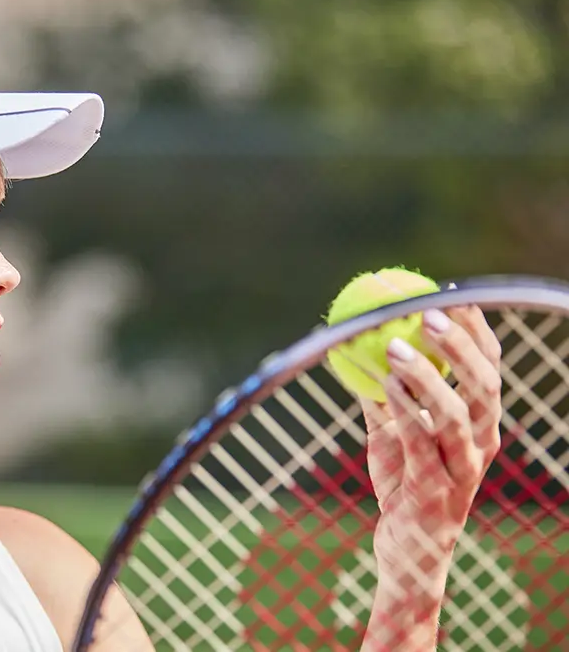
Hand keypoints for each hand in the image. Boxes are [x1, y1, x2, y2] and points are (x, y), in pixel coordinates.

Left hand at [360, 306, 501, 648]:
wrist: (405, 551)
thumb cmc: (403, 485)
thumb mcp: (393, 432)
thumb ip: (384, 393)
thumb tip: (355, 344)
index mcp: (480, 424)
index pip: (490, 368)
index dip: (477, 329)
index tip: (452, 293)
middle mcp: (481, 444)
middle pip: (486, 385)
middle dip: (462, 345)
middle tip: (430, 311)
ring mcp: (461, 470)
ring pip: (457, 415)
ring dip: (429, 378)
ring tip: (397, 348)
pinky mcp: (434, 492)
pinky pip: (419, 444)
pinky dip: (403, 411)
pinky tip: (383, 384)